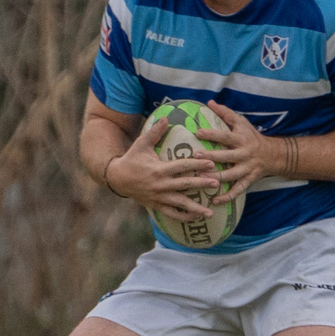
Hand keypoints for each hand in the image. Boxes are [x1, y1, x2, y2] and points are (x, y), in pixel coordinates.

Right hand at [103, 117, 220, 220]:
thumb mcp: (141, 144)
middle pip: (184, 185)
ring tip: (210, 212)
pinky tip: (196, 218)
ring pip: (180, 204)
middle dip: (201, 184)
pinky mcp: (156, 206)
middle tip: (217, 183)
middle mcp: (160, 185)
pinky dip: (184, 217)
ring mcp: (158, 197)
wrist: (117, 179)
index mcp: (158, 169)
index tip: (211, 163)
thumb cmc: (132, 159)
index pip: (181, 166)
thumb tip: (166, 117)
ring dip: (195, 208)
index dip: (197, 164)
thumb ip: (155, 132)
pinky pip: (172, 214)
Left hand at [193, 100, 282, 204]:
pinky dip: (226, 197)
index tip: (197, 132)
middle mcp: (244, 154)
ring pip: (231, 175)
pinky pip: (237, 190)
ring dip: (216, 177)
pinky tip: (214, 201)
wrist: (273, 155)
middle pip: (227, 156)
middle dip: (212, 158)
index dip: (212, 134)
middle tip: (196, 157)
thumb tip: (210, 102)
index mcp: (241, 139)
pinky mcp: (248, 181)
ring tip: (201, 179)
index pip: (225, 136)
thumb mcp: (241, 122)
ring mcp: (247, 169)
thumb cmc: (251, 136)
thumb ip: (225, 113)